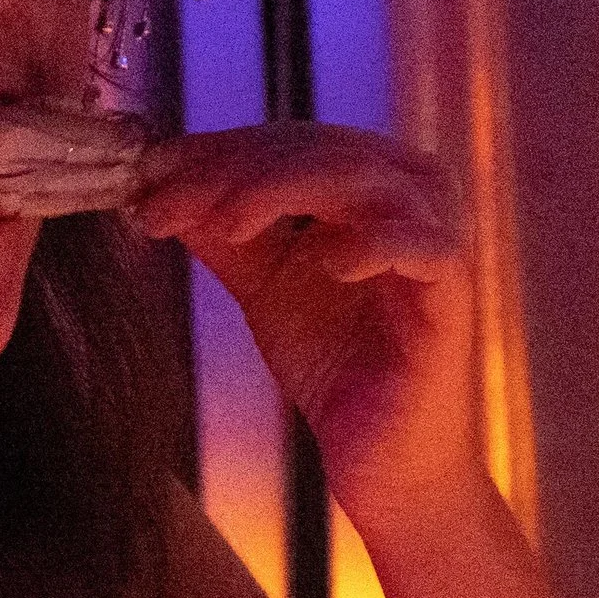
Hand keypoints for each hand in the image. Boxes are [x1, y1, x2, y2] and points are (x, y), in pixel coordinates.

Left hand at [128, 122, 476, 525]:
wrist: (379, 456)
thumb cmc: (333, 362)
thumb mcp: (260, 281)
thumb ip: (221, 231)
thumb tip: (157, 184)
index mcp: (365, 182)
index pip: (286, 141)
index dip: (214, 151)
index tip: (145, 174)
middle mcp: (408, 197)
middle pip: (320, 149)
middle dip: (233, 171)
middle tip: (164, 204)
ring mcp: (435, 241)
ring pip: (368, 180)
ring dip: (286, 191)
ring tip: (225, 226)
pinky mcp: (453, 296)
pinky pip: (428, 248)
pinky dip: (379, 244)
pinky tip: (331, 263)